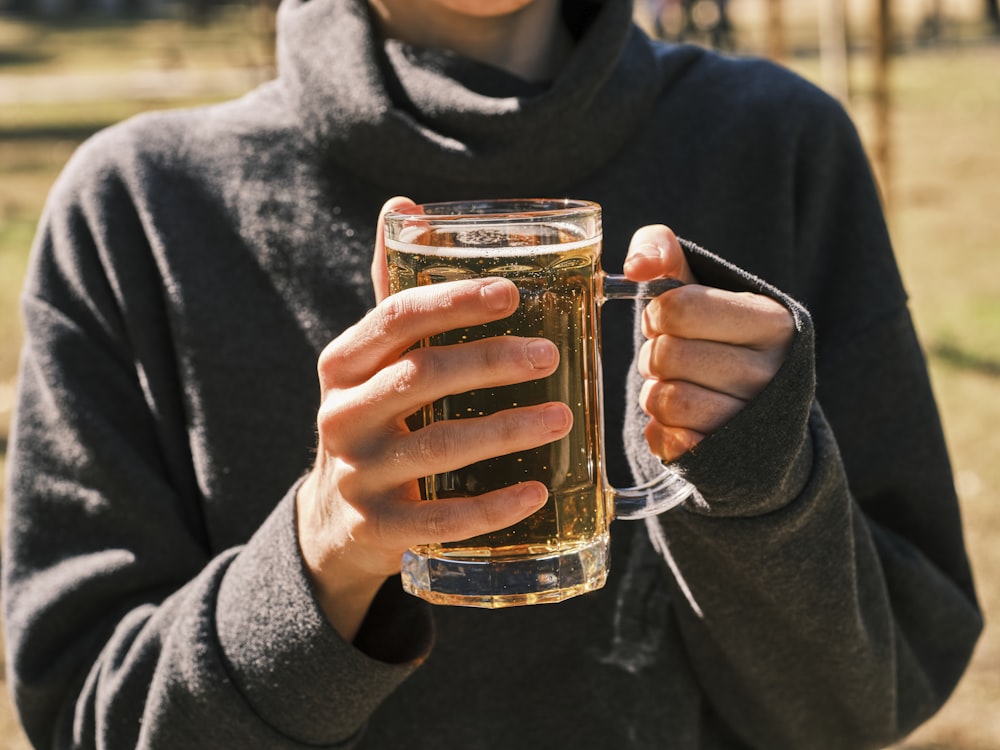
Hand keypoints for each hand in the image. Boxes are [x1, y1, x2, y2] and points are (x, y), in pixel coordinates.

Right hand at [297, 197, 572, 640]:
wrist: (334, 519)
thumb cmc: (374, 417)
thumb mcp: (373, 358)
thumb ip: (394, 289)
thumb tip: (405, 205)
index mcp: (342, 364)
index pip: (396, 318)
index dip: (454, 301)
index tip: (513, 293)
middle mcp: (342, 415)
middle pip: (421, 378)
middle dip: (491, 362)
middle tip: (552, 355)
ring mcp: (356, 476)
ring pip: (438, 447)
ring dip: (506, 431)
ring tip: (564, 417)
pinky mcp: (377, 530)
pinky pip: (441, 519)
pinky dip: (493, 507)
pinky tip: (538, 491)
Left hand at [623, 224, 793, 462]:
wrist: (753, 414)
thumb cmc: (714, 336)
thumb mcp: (698, 284)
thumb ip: (662, 252)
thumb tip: (636, 267)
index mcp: (772, 321)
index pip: (681, 307)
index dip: (658, 314)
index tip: (668, 321)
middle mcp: (773, 373)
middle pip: (667, 355)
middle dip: (654, 356)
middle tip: (671, 359)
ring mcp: (754, 421)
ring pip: (667, 400)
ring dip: (655, 393)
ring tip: (677, 387)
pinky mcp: (730, 461)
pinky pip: (669, 440)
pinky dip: (660, 428)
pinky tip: (680, 421)